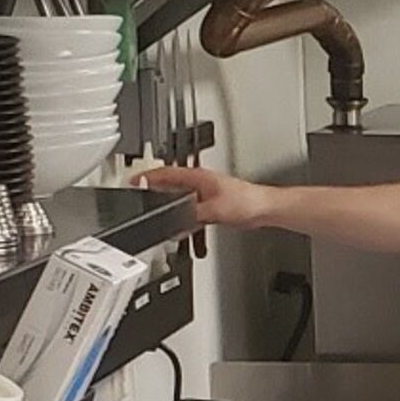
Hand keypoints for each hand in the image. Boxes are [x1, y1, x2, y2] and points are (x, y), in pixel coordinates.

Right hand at [136, 165, 276, 228]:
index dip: (148, 177)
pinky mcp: (212, 206)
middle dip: (154, 191)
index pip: (165, 174)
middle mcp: (200, 183)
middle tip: (141, 195)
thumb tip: (176, 220)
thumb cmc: (247, 201)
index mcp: (197, 177)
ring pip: (180, 200)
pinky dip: (184, 218)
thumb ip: (191, 214)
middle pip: (170, 186)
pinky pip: (191, 211)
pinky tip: (182, 227)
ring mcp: (206, 194)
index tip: (134, 181)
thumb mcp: (213, 209)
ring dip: (170, 207)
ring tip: (158, 214)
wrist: (265, 209)